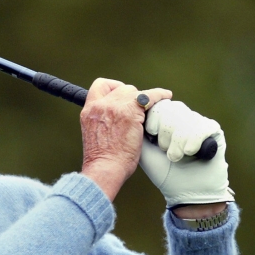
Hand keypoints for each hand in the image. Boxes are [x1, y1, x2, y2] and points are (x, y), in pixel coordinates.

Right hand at [80, 79, 171, 200]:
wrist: (105, 168)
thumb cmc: (103, 160)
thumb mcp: (96, 135)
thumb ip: (104, 123)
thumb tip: (120, 120)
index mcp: (88, 111)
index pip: (100, 86)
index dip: (113, 88)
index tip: (122, 98)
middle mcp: (99, 105)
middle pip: (120, 88)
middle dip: (131, 96)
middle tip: (140, 109)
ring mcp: (114, 107)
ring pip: (133, 91)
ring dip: (143, 98)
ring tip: (153, 105)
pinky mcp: (129, 112)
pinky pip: (148, 96)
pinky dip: (159, 95)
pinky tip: (166, 97)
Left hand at [140, 103, 233, 208]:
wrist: (186, 192)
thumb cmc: (164, 172)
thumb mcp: (144, 149)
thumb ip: (139, 128)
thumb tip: (137, 108)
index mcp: (165, 120)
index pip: (159, 104)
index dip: (154, 117)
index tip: (151, 133)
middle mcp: (182, 118)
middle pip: (172, 108)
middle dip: (165, 132)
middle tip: (165, 151)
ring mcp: (199, 122)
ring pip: (185, 118)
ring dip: (177, 142)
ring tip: (176, 157)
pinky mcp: (214, 131)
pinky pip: (201, 127)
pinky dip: (192, 142)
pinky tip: (190, 152)